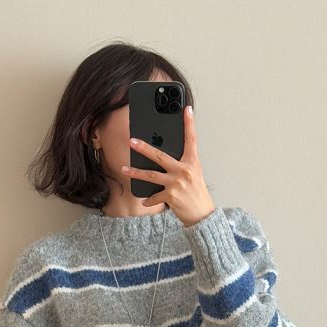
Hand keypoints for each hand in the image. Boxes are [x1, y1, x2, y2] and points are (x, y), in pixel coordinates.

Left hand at [121, 105, 215, 227]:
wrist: (202, 216)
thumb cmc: (197, 195)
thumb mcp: (194, 176)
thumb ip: (182, 165)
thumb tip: (164, 159)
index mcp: (192, 163)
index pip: (191, 140)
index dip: (189, 124)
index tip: (186, 109)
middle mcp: (184, 171)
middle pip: (160, 156)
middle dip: (144, 148)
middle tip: (131, 141)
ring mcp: (177, 183)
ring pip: (151, 175)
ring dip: (135, 172)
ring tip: (124, 169)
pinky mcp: (171, 196)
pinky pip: (154, 196)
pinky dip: (149, 200)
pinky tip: (144, 202)